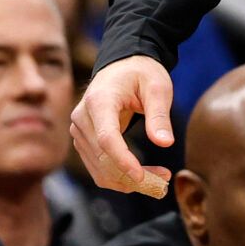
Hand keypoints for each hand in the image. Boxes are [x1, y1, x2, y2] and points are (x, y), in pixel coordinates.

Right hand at [71, 56, 175, 197]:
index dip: (123, 160)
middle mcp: (82, 117)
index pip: (107, 138)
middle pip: (102, 157)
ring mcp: (79, 130)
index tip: (142, 177)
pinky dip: (118, 176)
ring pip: (99, 168)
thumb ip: (159, 115)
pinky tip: (142, 176)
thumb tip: (165, 143)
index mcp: (99, 100)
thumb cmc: (142, 74)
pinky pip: (97, 166)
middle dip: (131, 175)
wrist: (123, 66)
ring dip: (126, 180)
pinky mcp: (83, 140)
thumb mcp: (158, 87)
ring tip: (158, 178)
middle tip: (164, 179)